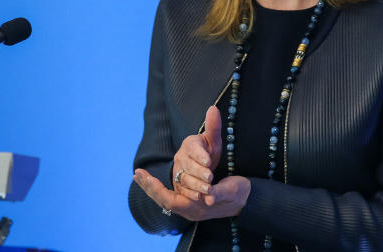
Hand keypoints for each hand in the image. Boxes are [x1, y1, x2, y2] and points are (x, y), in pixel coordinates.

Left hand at [133, 170, 250, 221]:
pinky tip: (153, 180)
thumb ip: (219, 193)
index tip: (147, 178)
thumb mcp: (231, 191)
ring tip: (140, 174)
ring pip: (164, 198)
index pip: (171, 201)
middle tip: (137, 173)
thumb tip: (209, 196)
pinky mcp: (191, 200)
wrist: (246, 200)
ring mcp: (189, 206)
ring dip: (152, 186)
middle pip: (163, 201)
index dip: (157, 190)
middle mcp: (190, 210)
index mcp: (197, 209)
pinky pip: (170, 195)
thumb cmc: (238, 194)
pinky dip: (160, 187)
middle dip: (149, 187)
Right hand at [173, 106, 222, 200]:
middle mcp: (181, 157)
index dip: (200, 155)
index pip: (193, 148)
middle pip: (188, 165)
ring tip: (207, 190)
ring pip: (184, 178)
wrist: (202, 168)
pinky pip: (182, 189)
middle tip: (210, 178)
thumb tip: (213, 108)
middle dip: (199, 172)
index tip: (209, 161)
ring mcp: (178, 171)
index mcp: (189, 144)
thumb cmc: (209, 152)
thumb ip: (213, 126)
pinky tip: (200, 197)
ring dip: (195, 185)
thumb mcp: (213, 141)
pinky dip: (191, 194)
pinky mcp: (177, 185)